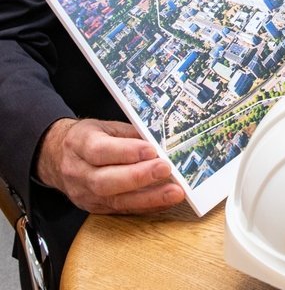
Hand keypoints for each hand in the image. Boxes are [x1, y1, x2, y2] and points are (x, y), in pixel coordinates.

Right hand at [35, 118, 184, 213]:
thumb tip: (162, 142)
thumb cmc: (89, 138)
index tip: (151, 150)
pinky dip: (146, 206)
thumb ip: (131, 134)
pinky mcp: (94, 207)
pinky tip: (165, 201)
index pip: (100, 151)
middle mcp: (78, 172)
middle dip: (139, 177)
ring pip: (115, 200)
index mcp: (79, 144)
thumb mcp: (106, 127)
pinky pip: (121, 210)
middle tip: (166, 170)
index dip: (126, 152)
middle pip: (105, 181)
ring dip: (148, 197)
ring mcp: (84, 194)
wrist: (58, 157)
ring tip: (174, 192)